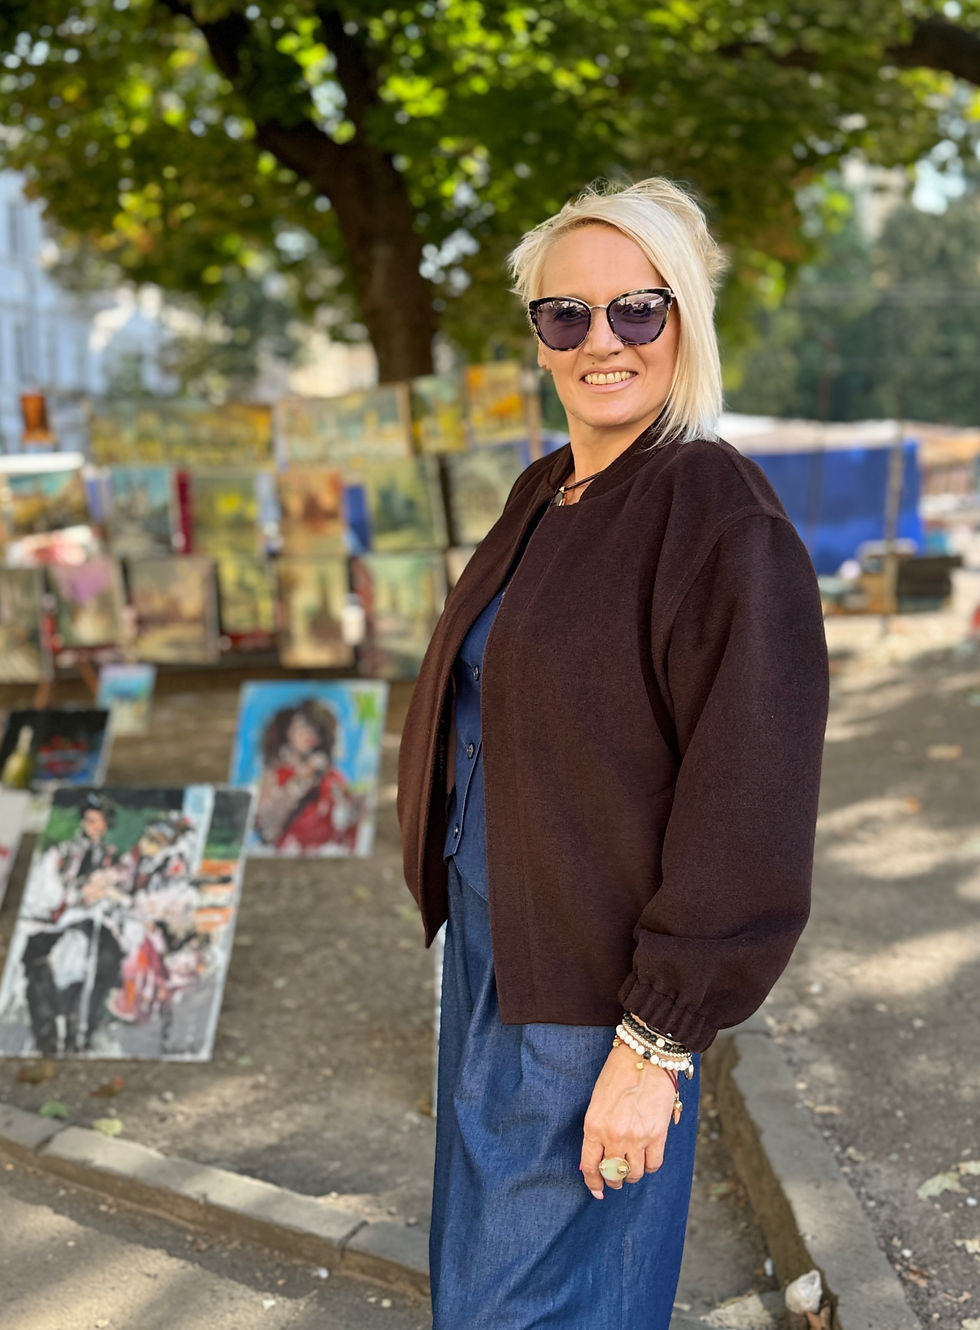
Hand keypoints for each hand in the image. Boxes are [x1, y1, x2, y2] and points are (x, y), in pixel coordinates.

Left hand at [580, 1040, 676, 1198]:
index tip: (597, 1190)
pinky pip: (654, 1164)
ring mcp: (637, 1138)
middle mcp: (614, 1136)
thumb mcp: (597, 1102)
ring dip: (632, 1174)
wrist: (643, 1056)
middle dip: (613, 1179)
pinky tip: (647, 1158)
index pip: (590, 1166)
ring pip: (635, 1174)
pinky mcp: (657, 1135)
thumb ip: (597, 1130)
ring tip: (632, 1167)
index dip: (593, 1182)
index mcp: (593, 1127)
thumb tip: (598, 1157)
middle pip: (613, 1174)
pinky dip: (650, 1166)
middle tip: (616, 1177)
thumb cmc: (617, 1074)